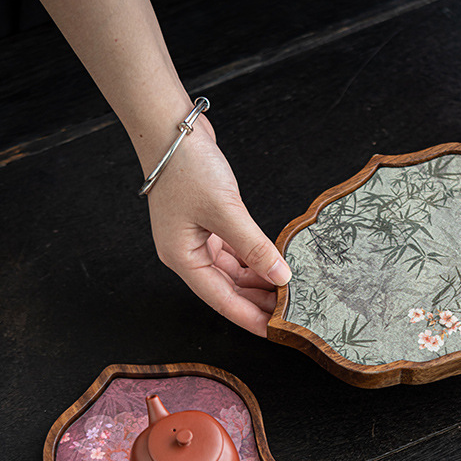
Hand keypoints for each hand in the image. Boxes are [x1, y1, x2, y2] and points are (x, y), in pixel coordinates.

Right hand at [143, 116, 291, 335]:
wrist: (171, 128)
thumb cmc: (187, 168)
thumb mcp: (225, 210)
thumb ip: (255, 246)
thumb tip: (281, 276)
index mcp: (182, 258)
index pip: (221, 300)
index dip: (249, 318)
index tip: (275, 332)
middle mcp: (188, 253)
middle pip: (227, 289)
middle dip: (257, 301)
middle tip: (289, 312)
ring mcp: (197, 238)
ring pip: (233, 271)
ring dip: (259, 280)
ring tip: (288, 291)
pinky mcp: (208, 223)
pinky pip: (234, 252)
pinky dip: (254, 259)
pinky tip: (274, 263)